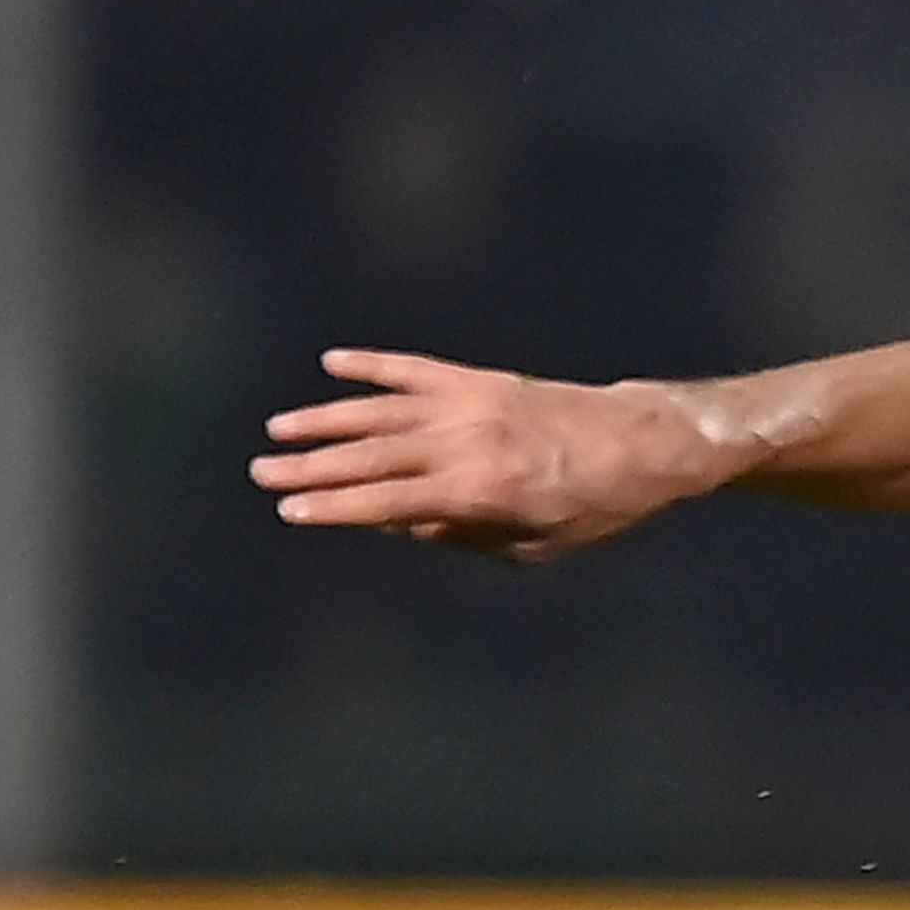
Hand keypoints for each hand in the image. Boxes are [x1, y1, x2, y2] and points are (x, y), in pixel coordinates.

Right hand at [255, 351, 729, 561]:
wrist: (647, 443)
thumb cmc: (596, 508)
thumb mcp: (535, 545)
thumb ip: (462, 536)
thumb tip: (398, 520)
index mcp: (479, 493)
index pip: (386, 502)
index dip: (334, 507)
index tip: (291, 511)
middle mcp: (466, 444)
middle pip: (371, 457)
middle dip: (312, 467)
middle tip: (262, 472)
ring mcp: (470, 405)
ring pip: (380, 411)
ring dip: (326, 419)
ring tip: (280, 429)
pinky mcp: (481, 379)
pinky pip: (415, 369)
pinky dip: (374, 365)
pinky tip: (334, 364)